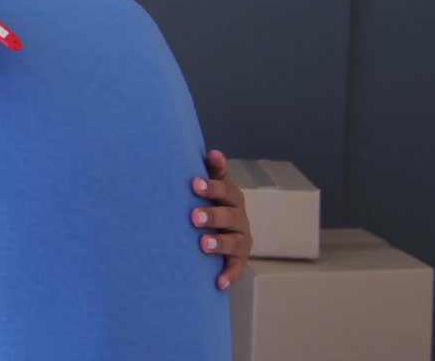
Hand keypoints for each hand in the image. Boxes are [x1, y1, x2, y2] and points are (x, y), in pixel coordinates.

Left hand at [191, 149, 251, 289]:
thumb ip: (214, 171)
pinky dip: (228, 275)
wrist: (224, 229)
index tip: (194, 183)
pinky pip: (235, 268)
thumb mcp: (215, 185)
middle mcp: (239, 218)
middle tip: (193, 216)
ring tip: (203, 244)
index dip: (210, 187)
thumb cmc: (213, 202)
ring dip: (219, 243)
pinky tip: (217, 282)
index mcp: (232, 197)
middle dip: (212, 216)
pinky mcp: (239, 259)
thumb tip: (213, 153)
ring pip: (234, 242)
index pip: (224, 190)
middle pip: (229, 216)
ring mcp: (241, 239)